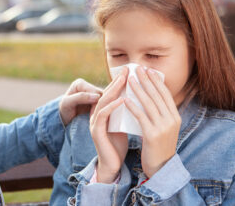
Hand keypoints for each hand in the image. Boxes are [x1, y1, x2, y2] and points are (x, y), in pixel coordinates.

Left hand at [60, 79, 102, 125]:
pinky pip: (106, 105)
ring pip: (106, 100)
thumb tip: (97, 96)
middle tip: (97, 118)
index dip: (96, 103)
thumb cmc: (64, 110)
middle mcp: (88, 86)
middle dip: (100, 107)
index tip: (92, 116)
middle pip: (102, 95)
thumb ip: (80, 97)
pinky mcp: (98, 101)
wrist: (65, 118)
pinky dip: (104, 111)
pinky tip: (102, 118)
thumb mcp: (67, 103)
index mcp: (80, 83)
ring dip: (103, 109)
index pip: (95, 92)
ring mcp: (94, 94)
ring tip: (99, 119)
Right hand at [90, 67, 128, 182]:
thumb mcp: (123, 123)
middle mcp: (96, 115)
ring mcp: (95, 123)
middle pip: (105, 94)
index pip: (110, 93)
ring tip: (124, 80)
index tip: (130, 72)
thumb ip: (126, 111)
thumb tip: (139, 97)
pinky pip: (103, 115)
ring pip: (102, 101)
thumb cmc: (119, 144)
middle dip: (116, 81)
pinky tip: (122, 100)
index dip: (119, 82)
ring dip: (113, 90)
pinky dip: (112, 106)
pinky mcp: (96, 131)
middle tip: (127, 70)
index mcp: (103, 113)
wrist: (112, 164)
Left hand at [124, 66, 180, 177]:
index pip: (165, 94)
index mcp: (175, 116)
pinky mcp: (152, 135)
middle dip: (147, 80)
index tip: (148, 70)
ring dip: (138, 89)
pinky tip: (125, 99)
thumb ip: (159, 114)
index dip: (156, 81)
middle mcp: (172, 120)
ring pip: (149, 104)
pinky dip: (133, 107)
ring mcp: (163, 127)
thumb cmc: (158, 146)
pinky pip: (141, 117)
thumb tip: (148, 97)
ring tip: (130, 79)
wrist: (160, 167)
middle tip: (137, 68)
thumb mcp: (163, 128)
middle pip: (157, 96)